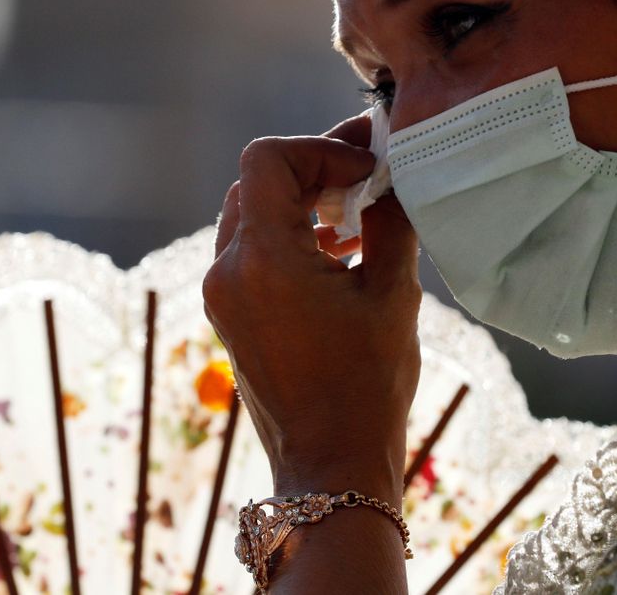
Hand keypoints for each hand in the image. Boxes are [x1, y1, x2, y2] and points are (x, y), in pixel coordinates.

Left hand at [203, 113, 421, 504]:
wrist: (332, 467)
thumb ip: (391, 221)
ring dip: (301, 203)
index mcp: (263, 258)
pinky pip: (251, 252)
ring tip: (360, 218)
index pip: (269, 158)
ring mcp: (222, 295)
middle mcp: (228, 270)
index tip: (367, 171)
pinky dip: (289, 236)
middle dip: (314, 172)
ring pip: (251, 214)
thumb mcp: (393, 294)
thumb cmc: (367, 387)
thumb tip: (392, 177)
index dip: (321, 149)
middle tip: (368, 180)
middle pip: (257, 181)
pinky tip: (340, 251)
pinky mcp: (229, 315)